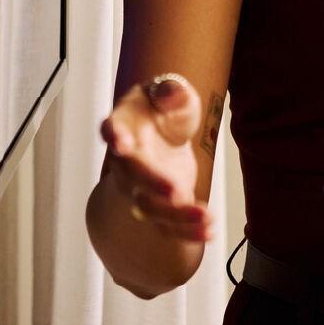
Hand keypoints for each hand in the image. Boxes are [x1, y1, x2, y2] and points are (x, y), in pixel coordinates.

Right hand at [98, 77, 210, 243]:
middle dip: (151, 183)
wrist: (163, 135)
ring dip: (177, 215)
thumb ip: (173, 92)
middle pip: (131, 176)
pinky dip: (188, 232)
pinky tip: (211, 230)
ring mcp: (139, 188)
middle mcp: (125, 161)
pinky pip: (168, 226)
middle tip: (174, 189)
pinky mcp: (159, 206)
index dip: (114, 135)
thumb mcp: (173, 93)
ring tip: (207, 216)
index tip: (119, 141)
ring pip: (149, 208)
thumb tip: (171, 93)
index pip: (113, 129)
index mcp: (124, 125)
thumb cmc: (163, 110)